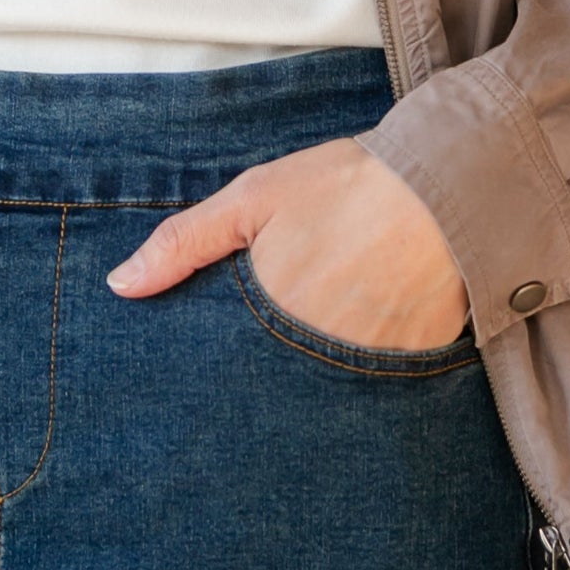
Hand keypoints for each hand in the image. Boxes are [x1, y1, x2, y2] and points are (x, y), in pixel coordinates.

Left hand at [105, 137, 469, 350]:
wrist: (447, 181)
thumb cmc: (346, 184)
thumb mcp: (254, 198)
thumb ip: (185, 242)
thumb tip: (121, 285)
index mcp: (272, 314)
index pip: (227, 369)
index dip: (220, 369)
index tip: (218, 363)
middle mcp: (319, 352)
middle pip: (276, 386)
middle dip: (269, 376)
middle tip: (285, 341)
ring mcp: (371, 366)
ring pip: (327, 389)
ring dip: (319, 373)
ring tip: (331, 327)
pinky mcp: (415, 368)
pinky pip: (379, 384)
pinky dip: (369, 366)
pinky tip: (372, 329)